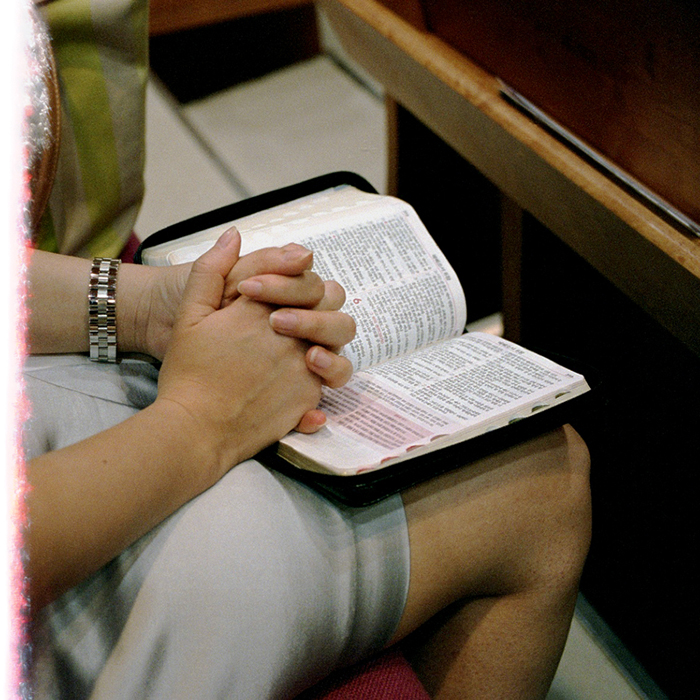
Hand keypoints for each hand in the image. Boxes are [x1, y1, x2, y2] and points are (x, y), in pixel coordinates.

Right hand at [156, 231, 325, 479]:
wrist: (195, 430)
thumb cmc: (188, 373)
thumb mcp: (189, 315)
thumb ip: (211, 271)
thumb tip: (234, 235)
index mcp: (262, 310)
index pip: (298, 275)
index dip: (289, 277)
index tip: (267, 291)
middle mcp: (291, 335)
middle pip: (329, 300)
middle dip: (315, 298)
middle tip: (287, 315)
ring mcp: (304, 367)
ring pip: (340, 337)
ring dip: (327, 333)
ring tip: (303, 345)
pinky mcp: (308, 398)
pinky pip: (332, 379)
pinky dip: (324, 375)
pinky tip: (304, 377)